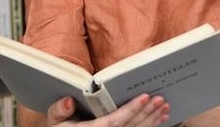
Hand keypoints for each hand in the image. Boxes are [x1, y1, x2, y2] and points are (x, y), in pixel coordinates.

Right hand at [47, 94, 170, 126]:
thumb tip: (68, 101)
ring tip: (165, 107)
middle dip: (147, 112)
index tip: (144, 96)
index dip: (131, 109)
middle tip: (161, 99)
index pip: (115, 121)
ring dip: (152, 119)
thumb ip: (59, 110)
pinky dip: (151, 126)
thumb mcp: (55, 121)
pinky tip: (161, 118)